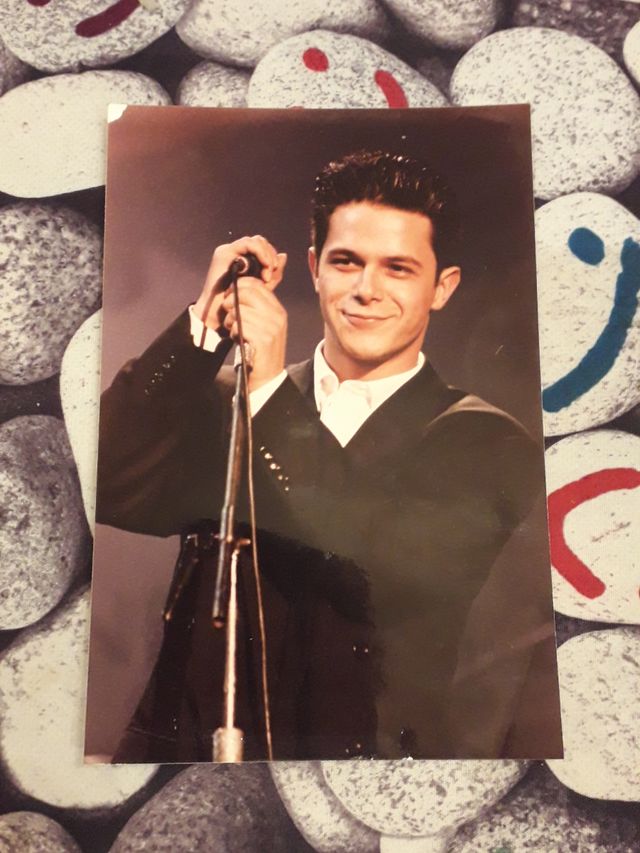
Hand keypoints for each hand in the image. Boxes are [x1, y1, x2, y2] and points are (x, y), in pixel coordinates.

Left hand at [194, 235, 287, 390]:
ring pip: (240, 310)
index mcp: (278, 310)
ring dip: (230, 319)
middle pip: (247, 293)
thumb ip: (255, 308)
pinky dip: (233, 331)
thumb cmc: (259, 350)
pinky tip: (236, 338)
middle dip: (231, 300)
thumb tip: (236, 290)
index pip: (256, 285)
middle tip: (227, 312)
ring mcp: (272, 328)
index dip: (239, 286)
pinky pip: (240, 325)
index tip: (229, 296)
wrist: (267, 378)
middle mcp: (277, 316)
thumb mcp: (262, 325)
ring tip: (232, 329)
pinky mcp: (263, 339)